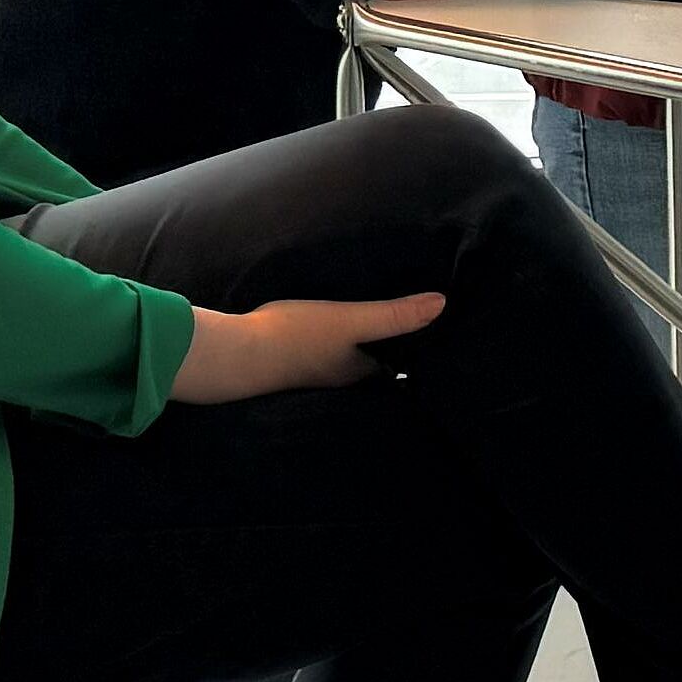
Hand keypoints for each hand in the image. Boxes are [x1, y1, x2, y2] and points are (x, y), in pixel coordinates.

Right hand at [170, 289, 447, 402]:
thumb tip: (443, 304)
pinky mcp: (293, 356)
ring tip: (382, 317)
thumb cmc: (298, 337)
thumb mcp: (351, 320)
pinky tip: (336, 320)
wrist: (238, 352)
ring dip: (364, 341)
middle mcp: (341, 376)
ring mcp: (315, 369)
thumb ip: (394, 314)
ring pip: (350, 355)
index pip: (396, 363)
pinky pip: (326, 347)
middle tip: (413, 323)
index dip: (415, 348)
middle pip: (375, 361)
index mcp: (360, 372)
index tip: (436, 333)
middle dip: (391, 345)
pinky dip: (338, 337)